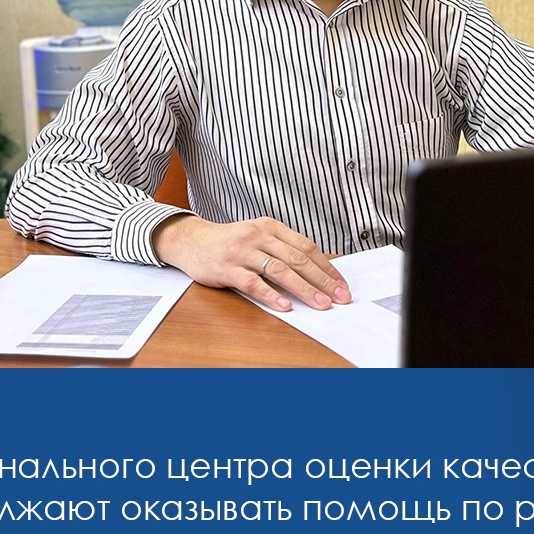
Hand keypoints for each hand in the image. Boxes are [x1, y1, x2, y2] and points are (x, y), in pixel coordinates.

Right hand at [152, 214, 351, 311]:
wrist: (191, 240)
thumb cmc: (230, 242)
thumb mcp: (259, 237)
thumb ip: (284, 250)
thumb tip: (319, 269)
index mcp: (271, 227)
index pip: (306, 247)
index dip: (327, 267)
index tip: (342, 285)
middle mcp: (258, 236)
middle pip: (298, 259)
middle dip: (322, 280)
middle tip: (340, 297)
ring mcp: (242, 251)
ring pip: (279, 270)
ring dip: (304, 289)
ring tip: (321, 304)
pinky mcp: (227, 268)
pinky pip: (252, 282)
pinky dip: (270, 295)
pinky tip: (285, 306)